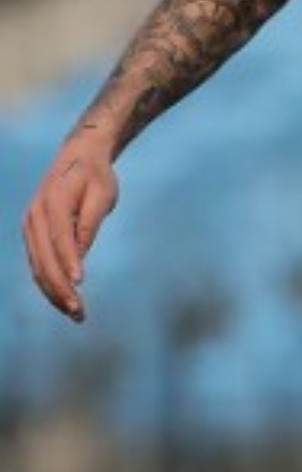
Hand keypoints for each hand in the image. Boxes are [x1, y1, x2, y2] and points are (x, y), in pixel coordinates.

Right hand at [21, 137, 119, 322]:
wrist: (77, 157)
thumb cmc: (96, 177)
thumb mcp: (102, 195)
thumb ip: (90, 222)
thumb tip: (80, 256)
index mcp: (53, 203)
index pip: (60, 238)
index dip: (69, 262)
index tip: (81, 284)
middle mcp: (34, 217)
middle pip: (44, 259)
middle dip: (61, 289)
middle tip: (80, 313)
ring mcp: (30, 227)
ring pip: (38, 267)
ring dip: (54, 293)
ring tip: (76, 314)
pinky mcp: (32, 235)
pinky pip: (38, 264)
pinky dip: (49, 284)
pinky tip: (64, 300)